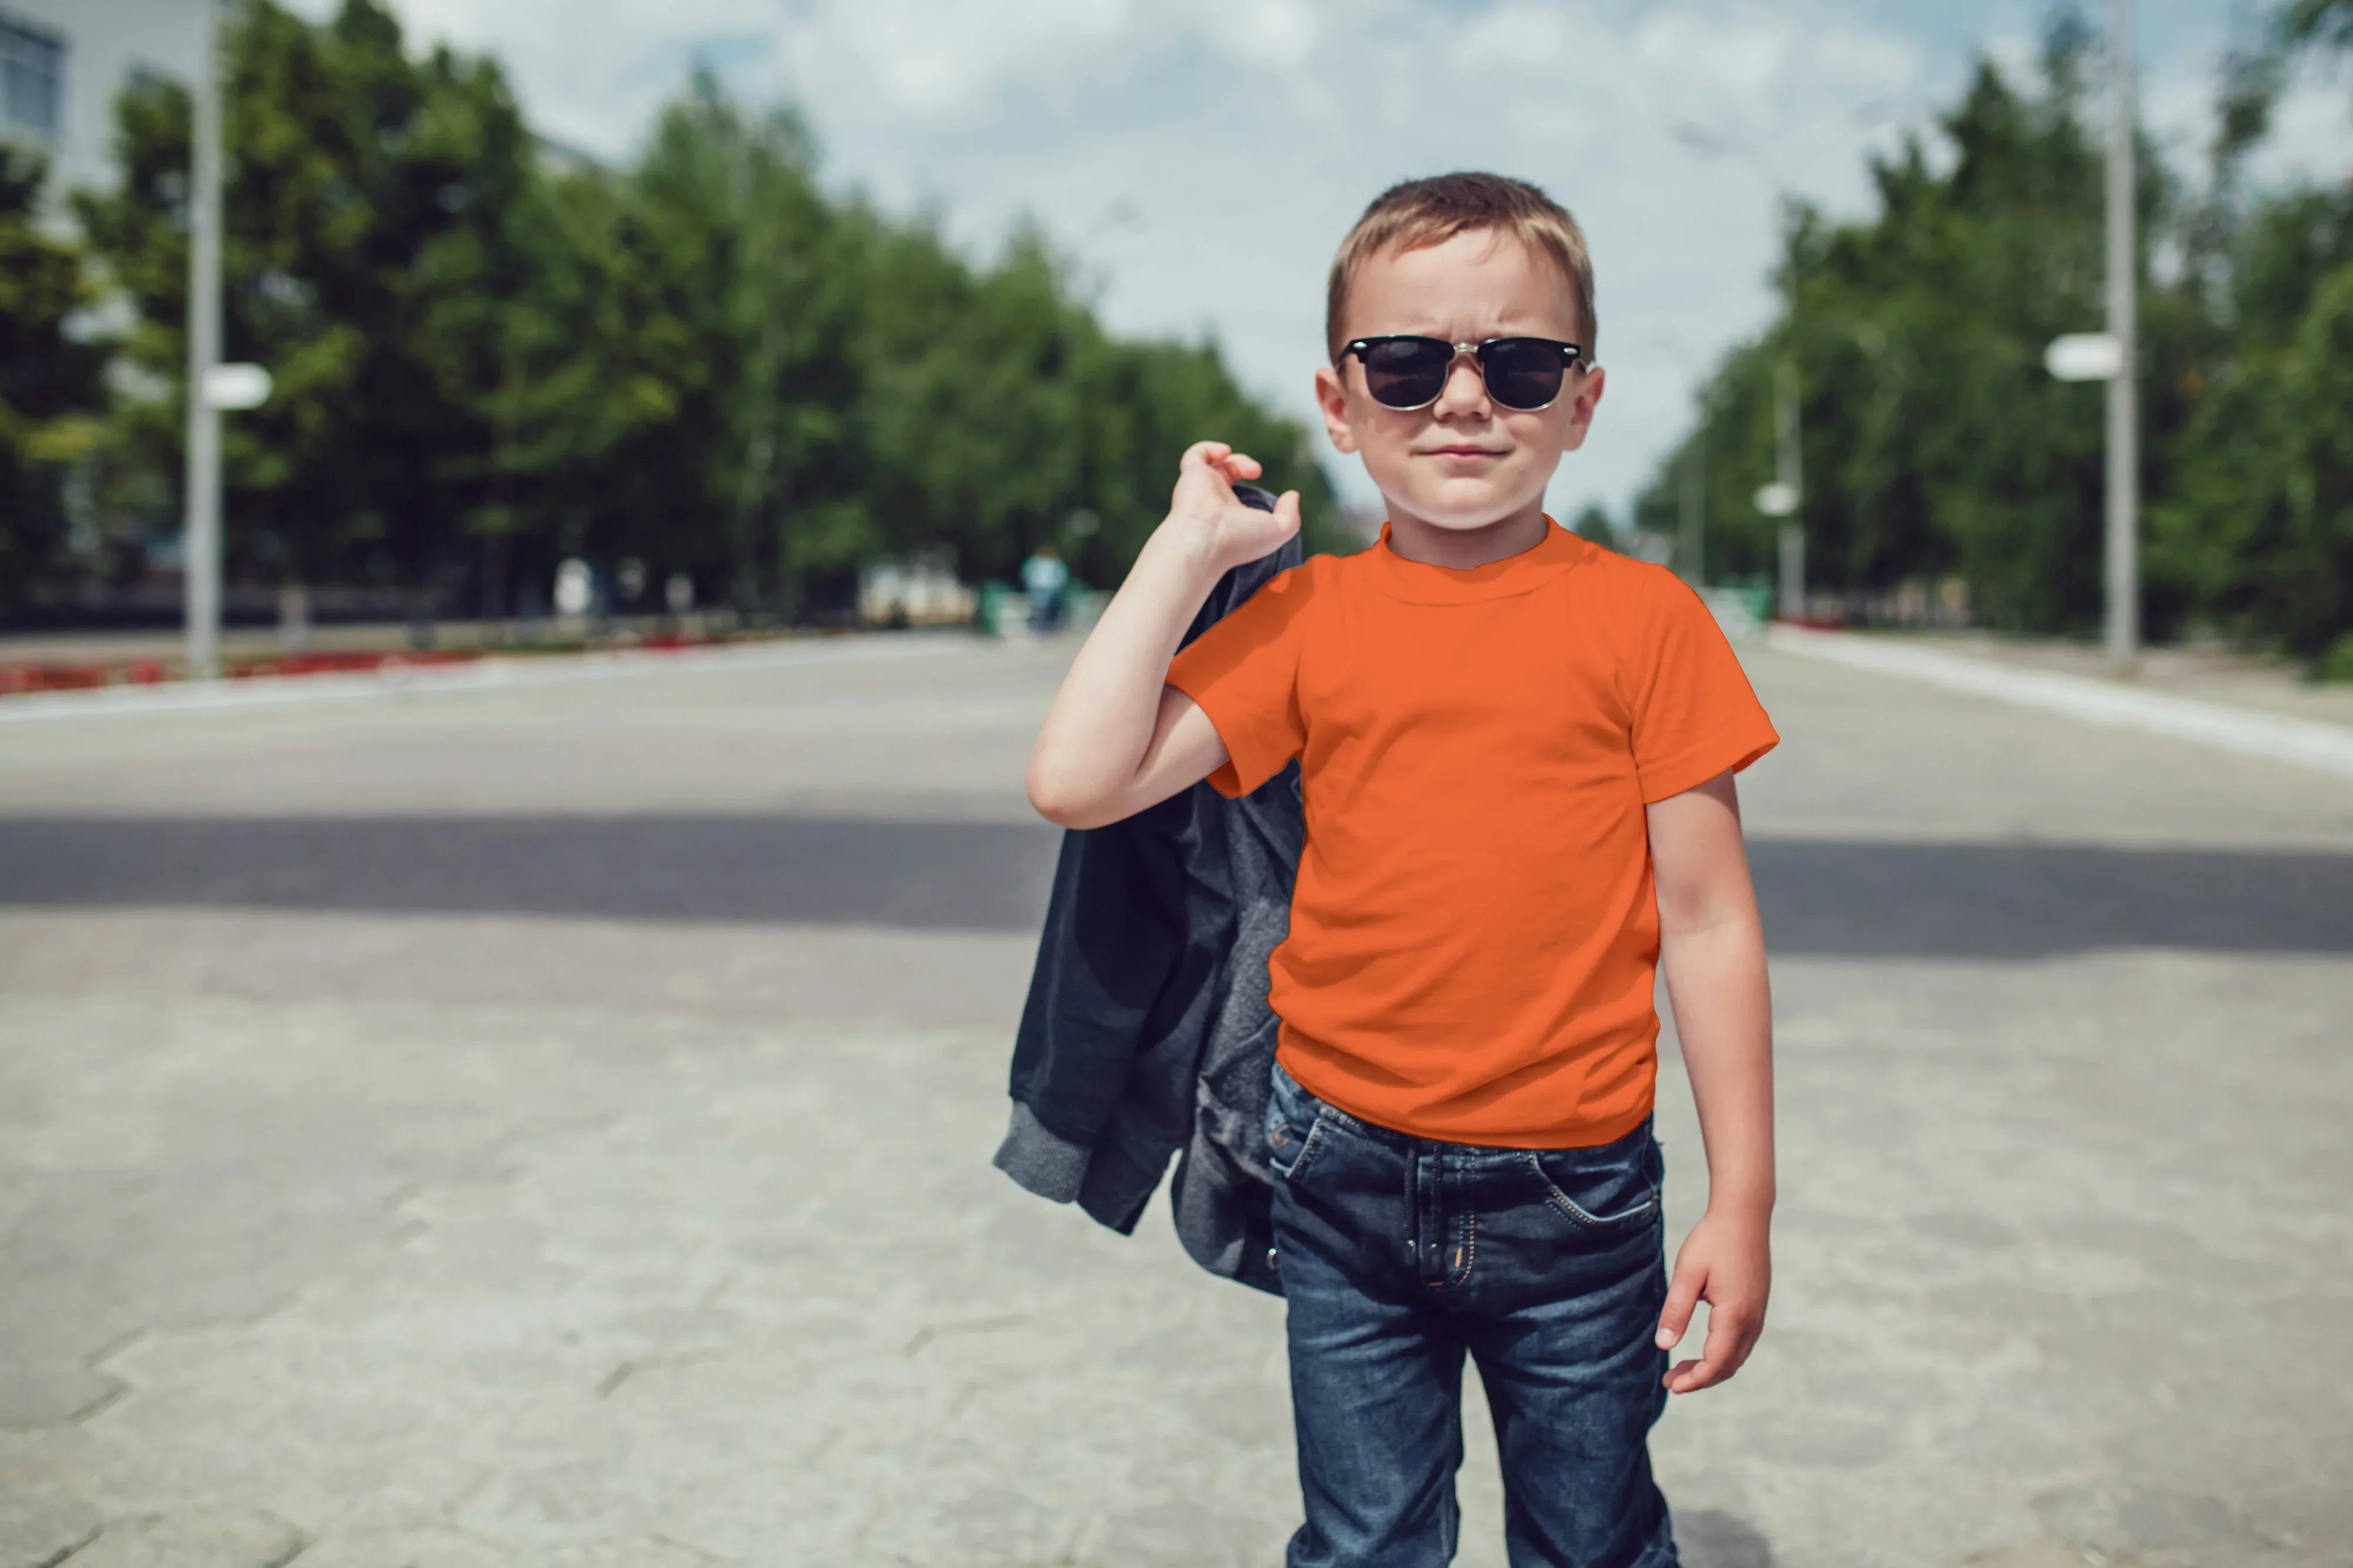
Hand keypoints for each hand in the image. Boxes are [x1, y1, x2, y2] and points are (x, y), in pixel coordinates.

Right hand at [1164, 441, 1301, 574]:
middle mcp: (1215, 500)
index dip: (1254, 488)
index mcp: (1231, 514)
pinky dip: (1211, 448)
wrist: (1205, 540)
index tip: (1268, 492)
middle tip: (1255, 471)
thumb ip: (1291, 516)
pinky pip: (1195, 455)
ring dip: (1234, 458)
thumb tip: (1292, 495)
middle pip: (1227, 473)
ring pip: (1212, 463)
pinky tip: (1225, 453)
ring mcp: (1202, 487)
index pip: (1240, 495)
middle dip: (1244, 465)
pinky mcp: (1192, 475)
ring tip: (1246, 467)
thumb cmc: (1239, 540)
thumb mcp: (1278, 532)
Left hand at [1654, 1203, 1769, 1392]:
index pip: (1716, 1363)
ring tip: (1681, 1368)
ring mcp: (1758, 1314)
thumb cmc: (1712, 1240)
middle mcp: (1752, 1320)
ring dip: (1711, 1368)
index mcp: (1735, 1315)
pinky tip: (1703, 1348)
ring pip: (1736, 1356)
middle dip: (1700, 1379)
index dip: (1694, 1380)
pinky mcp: (1757, 1307)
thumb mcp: (1687, 1274)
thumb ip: (1676, 1311)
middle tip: (1670, 1380)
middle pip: (1728, 1366)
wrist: (1744, 1215)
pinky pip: (1742, 1342)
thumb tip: (1663, 1346)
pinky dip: (1722, 1354)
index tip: (1671, 1385)